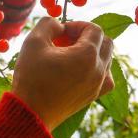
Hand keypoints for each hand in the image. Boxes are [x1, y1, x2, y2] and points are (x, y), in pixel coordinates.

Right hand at [11, 17, 113, 131]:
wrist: (31, 113)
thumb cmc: (31, 76)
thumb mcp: (34, 41)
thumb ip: (49, 24)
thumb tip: (60, 25)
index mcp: (88, 55)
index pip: (94, 29)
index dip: (77, 24)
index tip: (60, 31)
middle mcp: (99, 70)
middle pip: (106, 43)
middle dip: (87, 36)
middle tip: (65, 40)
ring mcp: (98, 85)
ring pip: (107, 60)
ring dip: (91, 51)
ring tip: (68, 55)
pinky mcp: (93, 97)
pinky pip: (105, 77)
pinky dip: (96, 68)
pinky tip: (78, 70)